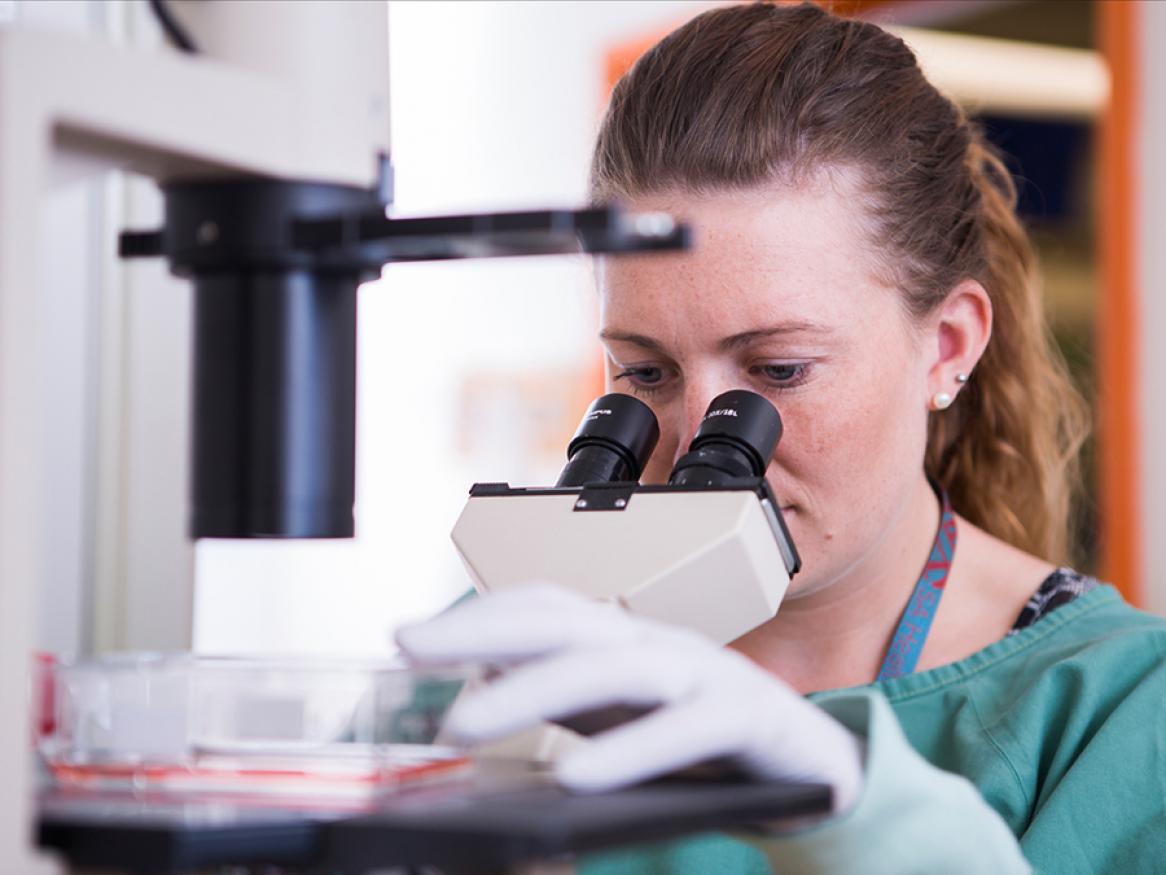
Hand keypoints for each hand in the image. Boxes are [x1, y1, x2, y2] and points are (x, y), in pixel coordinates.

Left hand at [396, 585, 863, 811]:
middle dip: (484, 629)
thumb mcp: (626, 718)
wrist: (818, 770)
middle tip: (410, 649)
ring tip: (464, 721)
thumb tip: (488, 682)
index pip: (549, 609)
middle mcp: (663, 645)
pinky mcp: (750, 719)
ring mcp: (708, 674)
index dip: (479, 616)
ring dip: (533, 691)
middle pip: (568, 622)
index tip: (408, 637)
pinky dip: (631, 751)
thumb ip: (567, 698)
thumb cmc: (712, 741)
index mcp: (631, 642)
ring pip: (616, 667)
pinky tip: (576, 776)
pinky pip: (688, 729)